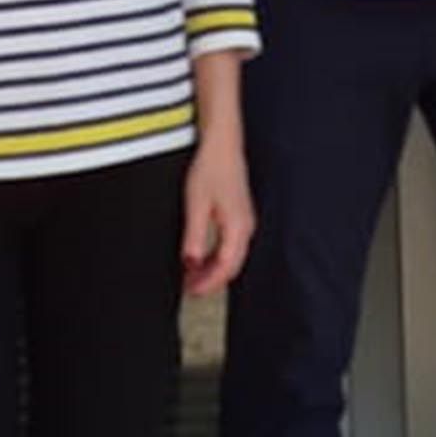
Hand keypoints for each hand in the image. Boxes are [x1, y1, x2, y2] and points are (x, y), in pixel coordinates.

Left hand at [181, 142, 256, 295]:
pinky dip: (216, 257)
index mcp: (237, 227)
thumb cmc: (211, 168)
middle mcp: (246, 227)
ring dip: (213, 270)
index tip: (191, 292)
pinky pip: (230, 246)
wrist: (222, 144)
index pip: (225, 267)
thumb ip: (194, 236)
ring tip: (191, 276)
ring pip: (231, 257)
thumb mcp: (196, 204)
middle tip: (189, 290)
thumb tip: (190, 263)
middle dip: (211, 281)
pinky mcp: (239, 216)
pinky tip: (200, 257)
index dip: (208, 283)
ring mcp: (245, 222)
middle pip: (232, 267)